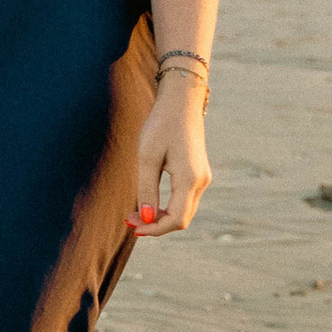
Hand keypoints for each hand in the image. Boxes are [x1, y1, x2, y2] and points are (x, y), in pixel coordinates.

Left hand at [130, 77, 209, 238]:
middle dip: (156, 224)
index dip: (154, 228)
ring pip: (184, 210)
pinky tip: (150, 203)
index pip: (176, 219)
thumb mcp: (147, 157)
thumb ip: (147, 189)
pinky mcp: (198, 173)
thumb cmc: (161, 126)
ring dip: (161, 216)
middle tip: (129, 220)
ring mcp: (202, 178)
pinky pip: (185, 200)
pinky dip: (168, 206)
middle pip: (182, 218)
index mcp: (190, 179)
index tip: (132, 226)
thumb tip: (145, 219)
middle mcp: (201, 182)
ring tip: (135, 213)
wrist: (181, 102)